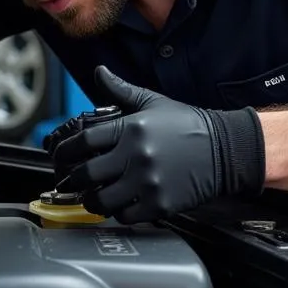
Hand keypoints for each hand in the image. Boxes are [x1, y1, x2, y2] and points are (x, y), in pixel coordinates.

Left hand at [46, 66, 265, 223]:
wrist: (227, 149)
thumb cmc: (189, 126)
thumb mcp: (154, 103)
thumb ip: (121, 91)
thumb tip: (100, 72)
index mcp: (131, 129)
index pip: (83, 141)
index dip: (65, 151)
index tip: (61, 156)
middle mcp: (136, 156)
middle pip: (86, 174)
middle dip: (74, 180)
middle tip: (72, 182)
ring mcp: (148, 182)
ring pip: (101, 200)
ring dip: (91, 200)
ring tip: (93, 196)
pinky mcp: (160, 204)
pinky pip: (125, 216)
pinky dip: (117, 213)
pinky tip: (119, 205)